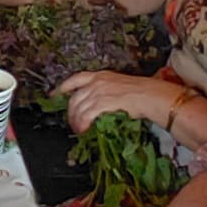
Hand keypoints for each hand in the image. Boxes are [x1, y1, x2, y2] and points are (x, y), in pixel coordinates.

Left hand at [60, 70, 177, 133]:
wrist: (151, 95)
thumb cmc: (142, 92)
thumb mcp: (120, 86)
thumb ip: (106, 93)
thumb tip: (99, 106)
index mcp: (101, 76)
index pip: (75, 79)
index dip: (63, 87)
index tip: (56, 95)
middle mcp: (97, 82)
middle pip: (74, 97)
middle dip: (70, 112)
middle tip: (72, 122)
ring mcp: (98, 92)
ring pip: (78, 108)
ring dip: (76, 121)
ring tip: (78, 129)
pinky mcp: (102, 103)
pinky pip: (85, 116)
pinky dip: (82, 124)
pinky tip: (83, 130)